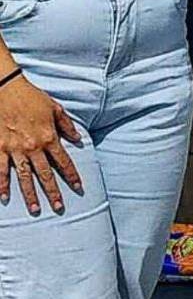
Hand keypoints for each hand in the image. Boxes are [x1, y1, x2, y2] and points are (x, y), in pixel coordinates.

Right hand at [0, 75, 83, 214]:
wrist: (4, 88)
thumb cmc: (31, 97)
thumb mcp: (55, 108)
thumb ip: (67, 126)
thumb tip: (78, 140)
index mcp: (49, 138)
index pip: (64, 162)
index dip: (72, 176)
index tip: (79, 188)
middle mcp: (33, 147)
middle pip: (45, 174)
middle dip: (53, 192)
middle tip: (59, 208)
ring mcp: (14, 149)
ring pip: (23, 177)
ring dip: (29, 194)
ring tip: (35, 210)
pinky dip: (1, 184)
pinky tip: (3, 197)